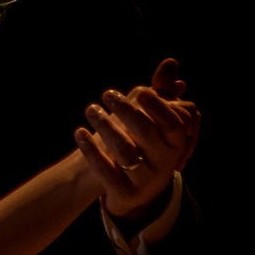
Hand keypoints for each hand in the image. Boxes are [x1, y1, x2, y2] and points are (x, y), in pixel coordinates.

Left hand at [74, 56, 200, 218]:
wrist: (135, 193)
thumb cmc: (146, 146)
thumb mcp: (157, 122)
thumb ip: (162, 92)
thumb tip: (170, 61)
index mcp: (175, 144)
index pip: (173, 122)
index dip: (157, 107)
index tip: (139, 90)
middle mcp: (164, 163)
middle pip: (146, 134)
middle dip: (127, 111)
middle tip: (107, 93)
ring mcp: (145, 180)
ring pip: (125, 152)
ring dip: (105, 126)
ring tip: (91, 109)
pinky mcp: (125, 193)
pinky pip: (106, 172)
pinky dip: (91, 151)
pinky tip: (79, 132)